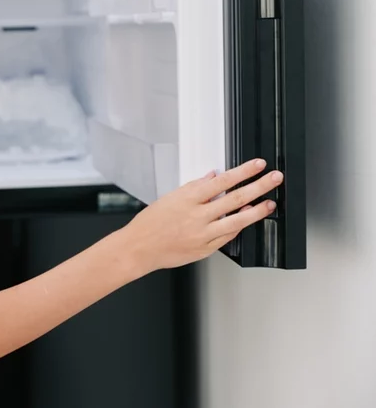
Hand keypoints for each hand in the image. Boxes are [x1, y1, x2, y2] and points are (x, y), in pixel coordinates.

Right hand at [120, 159, 282, 272]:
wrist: (139, 248)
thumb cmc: (150, 223)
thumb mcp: (169, 198)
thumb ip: (194, 188)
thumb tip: (212, 177)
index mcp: (188, 199)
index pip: (222, 181)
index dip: (243, 172)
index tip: (257, 165)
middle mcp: (198, 216)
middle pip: (236, 199)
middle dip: (259, 186)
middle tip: (274, 178)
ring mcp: (204, 234)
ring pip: (237, 221)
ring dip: (257, 210)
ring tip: (270, 203)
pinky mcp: (206, 249)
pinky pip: (228, 237)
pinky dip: (239, 227)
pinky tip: (248, 220)